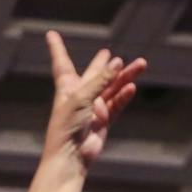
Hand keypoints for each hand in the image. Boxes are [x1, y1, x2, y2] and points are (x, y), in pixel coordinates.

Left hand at [41, 32, 145, 171]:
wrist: (70, 157)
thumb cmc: (66, 127)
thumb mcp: (81, 98)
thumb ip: (100, 80)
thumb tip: (117, 63)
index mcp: (67, 88)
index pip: (62, 63)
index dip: (57, 48)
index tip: (51, 35)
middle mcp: (80, 96)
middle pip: (95, 75)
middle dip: (103, 65)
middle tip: (112, 55)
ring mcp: (92, 109)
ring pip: (112, 89)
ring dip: (125, 77)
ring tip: (140, 64)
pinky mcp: (103, 122)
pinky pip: (116, 105)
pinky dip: (124, 96)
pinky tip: (131, 87)